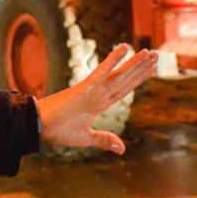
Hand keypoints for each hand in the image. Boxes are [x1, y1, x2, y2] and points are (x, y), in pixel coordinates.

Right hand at [35, 46, 158, 154]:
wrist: (40, 127)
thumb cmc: (58, 131)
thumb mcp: (86, 138)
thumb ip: (104, 139)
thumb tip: (122, 149)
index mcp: (99, 104)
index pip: (124, 89)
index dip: (137, 79)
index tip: (150, 69)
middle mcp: (99, 94)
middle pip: (125, 79)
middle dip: (141, 68)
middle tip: (156, 55)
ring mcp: (93, 90)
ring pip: (119, 74)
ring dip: (134, 63)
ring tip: (149, 52)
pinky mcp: (85, 88)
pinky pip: (102, 72)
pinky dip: (113, 60)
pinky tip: (123, 48)